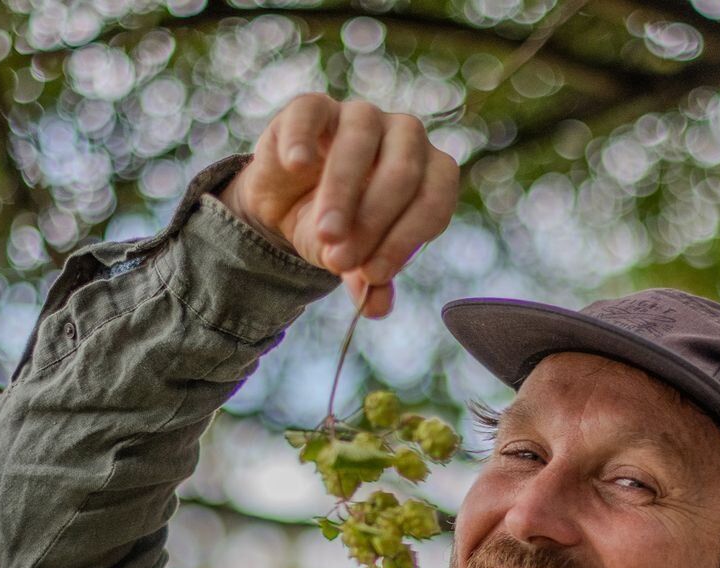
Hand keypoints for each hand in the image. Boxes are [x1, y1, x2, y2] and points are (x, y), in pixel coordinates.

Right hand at [218, 94, 458, 317]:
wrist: (286, 205)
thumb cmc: (338, 228)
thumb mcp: (353, 259)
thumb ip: (368, 281)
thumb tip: (377, 308)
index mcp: (429, 172)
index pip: (434, 201)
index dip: (405, 241)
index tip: (373, 276)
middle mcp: (404, 137)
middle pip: (403, 172)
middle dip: (373, 221)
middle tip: (341, 260)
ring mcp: (361, 115)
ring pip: (361, 141)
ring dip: (343, 191)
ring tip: (325, 234)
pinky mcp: (314, 106)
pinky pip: (312, 111)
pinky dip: (303, 140)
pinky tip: (296, 167)